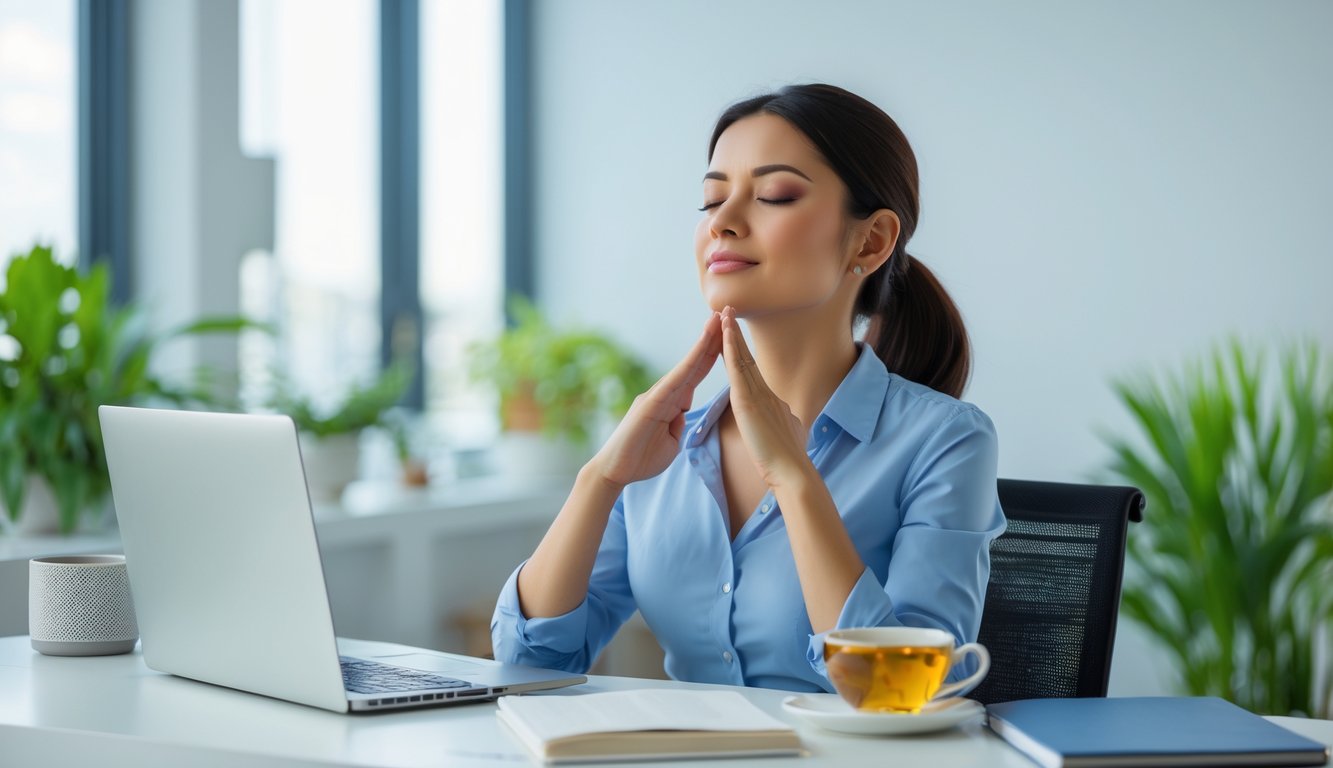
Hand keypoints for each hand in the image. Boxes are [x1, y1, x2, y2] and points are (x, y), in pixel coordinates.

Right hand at [589, 313, 721, 486]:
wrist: (615, 472)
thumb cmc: (641, 459)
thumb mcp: (671, 442)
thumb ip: (678, 424)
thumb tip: (683, 413)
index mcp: (672, 402)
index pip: (697, 373)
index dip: (713, 354)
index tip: (729, 336)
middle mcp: (665, 393)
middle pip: (694, 362)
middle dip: (711, 338)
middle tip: (726, 313)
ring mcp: (657, 395)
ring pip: (686, 365)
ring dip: (703, 342)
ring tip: (717, 319)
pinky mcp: (650, 402)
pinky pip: (675, 379)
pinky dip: (690, 362)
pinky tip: (702, 346)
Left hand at [719, 306, 808, 487]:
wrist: (792, 470)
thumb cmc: (788, 459)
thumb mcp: (786, 432)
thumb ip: (782, 421)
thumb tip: (788, 419)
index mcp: (770, 400)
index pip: (752, 371)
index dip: (743, 351)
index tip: (734, 334)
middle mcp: (765, 392)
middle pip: (747, 358)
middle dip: (735, 335)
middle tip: (727, 312)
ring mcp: (759, 395)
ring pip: (742, 359)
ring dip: (731, 335)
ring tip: (723, 314)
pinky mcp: (750, 403)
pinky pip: (738, 371)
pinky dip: (731, 351)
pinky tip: (724, 336)